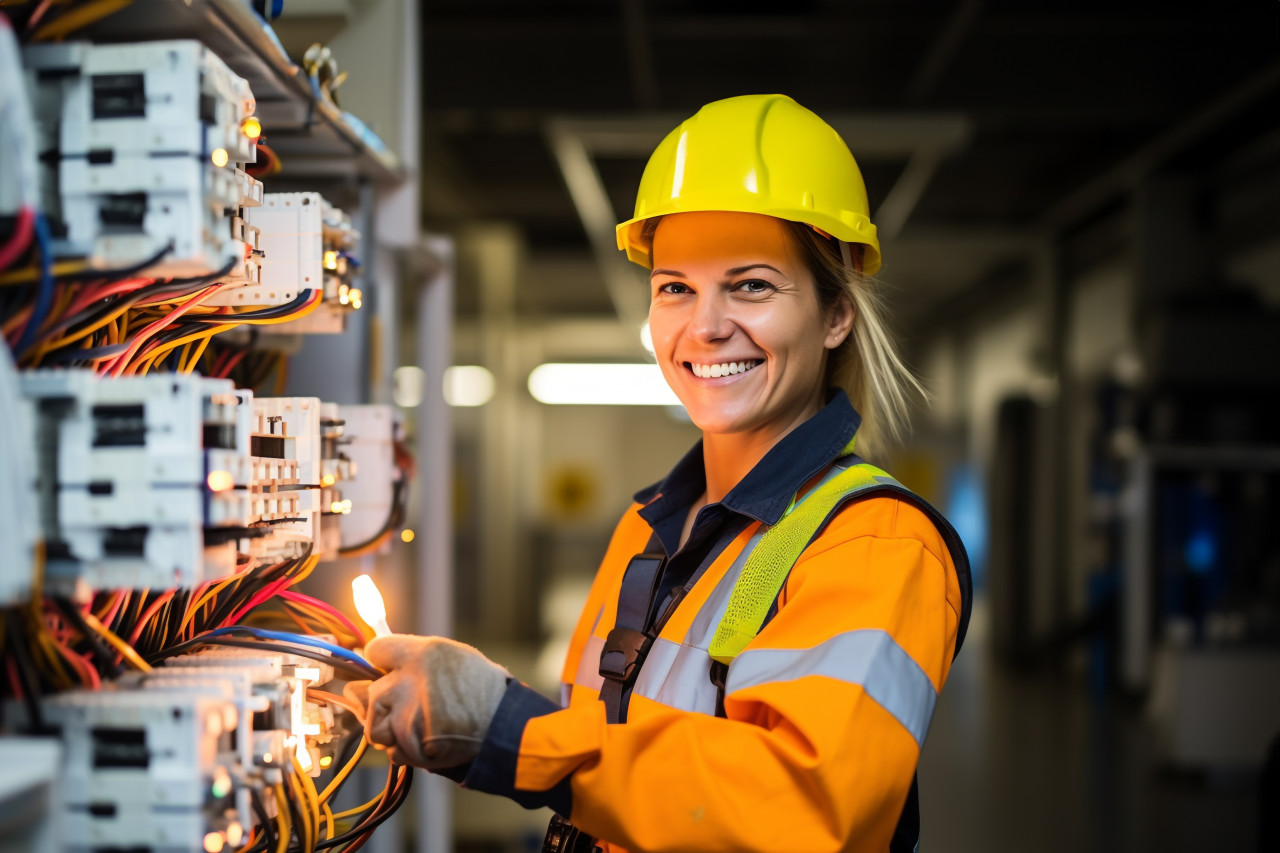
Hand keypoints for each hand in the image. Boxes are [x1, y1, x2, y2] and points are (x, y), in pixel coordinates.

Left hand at [343, 634, 508, 769]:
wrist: (505, 728)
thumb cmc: (483, 691)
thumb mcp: (453, 657)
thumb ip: (413, 658)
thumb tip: (376, 660)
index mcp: (421, 654)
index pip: (376, 650)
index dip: (381, 661)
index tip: (388, 670)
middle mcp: (408, 682)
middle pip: (370, 692)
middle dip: (384, 702)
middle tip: (409, 708)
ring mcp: (406, 716)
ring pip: (376, 726)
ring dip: (391, 730)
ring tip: (419, 727)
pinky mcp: (409, 745)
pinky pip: (393, 751)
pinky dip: (406, 750)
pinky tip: (428, 742)